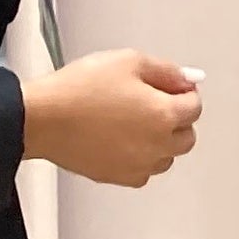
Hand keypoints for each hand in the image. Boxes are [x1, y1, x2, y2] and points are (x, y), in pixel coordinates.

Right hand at [19, 49, 201, 186]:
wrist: (44, 117)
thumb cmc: (81, 88)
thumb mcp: (130, 61)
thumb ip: (167, 71)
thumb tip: (189, 79)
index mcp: (164, 115)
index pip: (195, 107)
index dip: (185, 92)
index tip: (172, 86)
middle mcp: (156, 146)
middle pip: (186, 138)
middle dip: (178, 119)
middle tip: (155, 101)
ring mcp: (137, 166)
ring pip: (166, 158)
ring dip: (161, 141)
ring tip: (136, 120)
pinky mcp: (116, 178)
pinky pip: (142, 172)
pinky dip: (140, 159)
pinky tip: (123, 140)